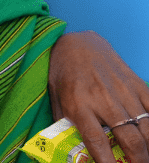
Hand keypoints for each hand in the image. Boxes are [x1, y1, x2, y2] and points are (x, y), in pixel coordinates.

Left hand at [48, 31, 148, 162]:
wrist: (78, 44)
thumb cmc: (64, 74)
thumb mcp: (56, 100)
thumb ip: (64, 124)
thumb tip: (69, 149)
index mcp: (79, 104)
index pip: (96, 140)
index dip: (106, 161)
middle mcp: (103, 99)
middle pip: (130, 138)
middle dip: (138, 159)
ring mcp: (123, 91)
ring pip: (147, 127)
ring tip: (144, 156)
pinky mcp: (137, 83)